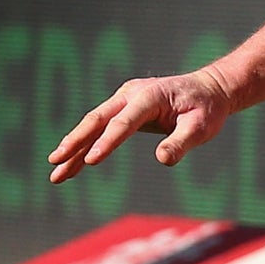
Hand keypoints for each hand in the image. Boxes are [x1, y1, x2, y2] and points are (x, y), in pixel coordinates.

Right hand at [47, 69, 233, 182]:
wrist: (208, 90)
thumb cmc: (206, 109)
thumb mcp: (201, 127)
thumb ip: (182, 142)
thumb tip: (162, 160)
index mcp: (150, 96)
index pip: (124, 122)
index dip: (108, 142)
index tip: (91, 161)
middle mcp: (131, 94)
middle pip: (97, 120)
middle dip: (75, 142)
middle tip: (55, 162)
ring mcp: (124, 99)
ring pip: (93, 125)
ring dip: (74, 148)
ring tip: (56, 173)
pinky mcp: (122, 108)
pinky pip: (100, 128)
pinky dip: (85, 146)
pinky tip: (71, 165)